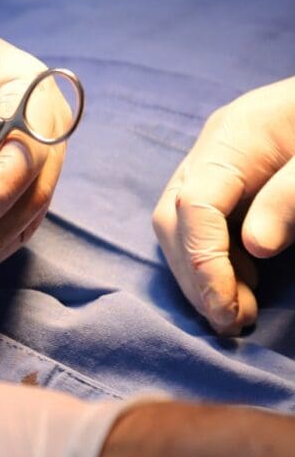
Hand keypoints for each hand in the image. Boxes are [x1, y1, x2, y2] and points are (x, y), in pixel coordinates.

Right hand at [152, 77, 294, 334]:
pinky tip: (242, 286)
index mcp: (233, 135)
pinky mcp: (229, 181)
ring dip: (200, 276)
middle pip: (173, 219)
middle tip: (231, 321)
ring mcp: (216, 164)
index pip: (193, 205)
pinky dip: (215, 263)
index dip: (203, 262)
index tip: (228, 308)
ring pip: (180, 228)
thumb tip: (256, 247)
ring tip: (237, 312)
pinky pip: (202, 227)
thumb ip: (291, 195)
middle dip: (194, 276)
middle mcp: (212, 150)